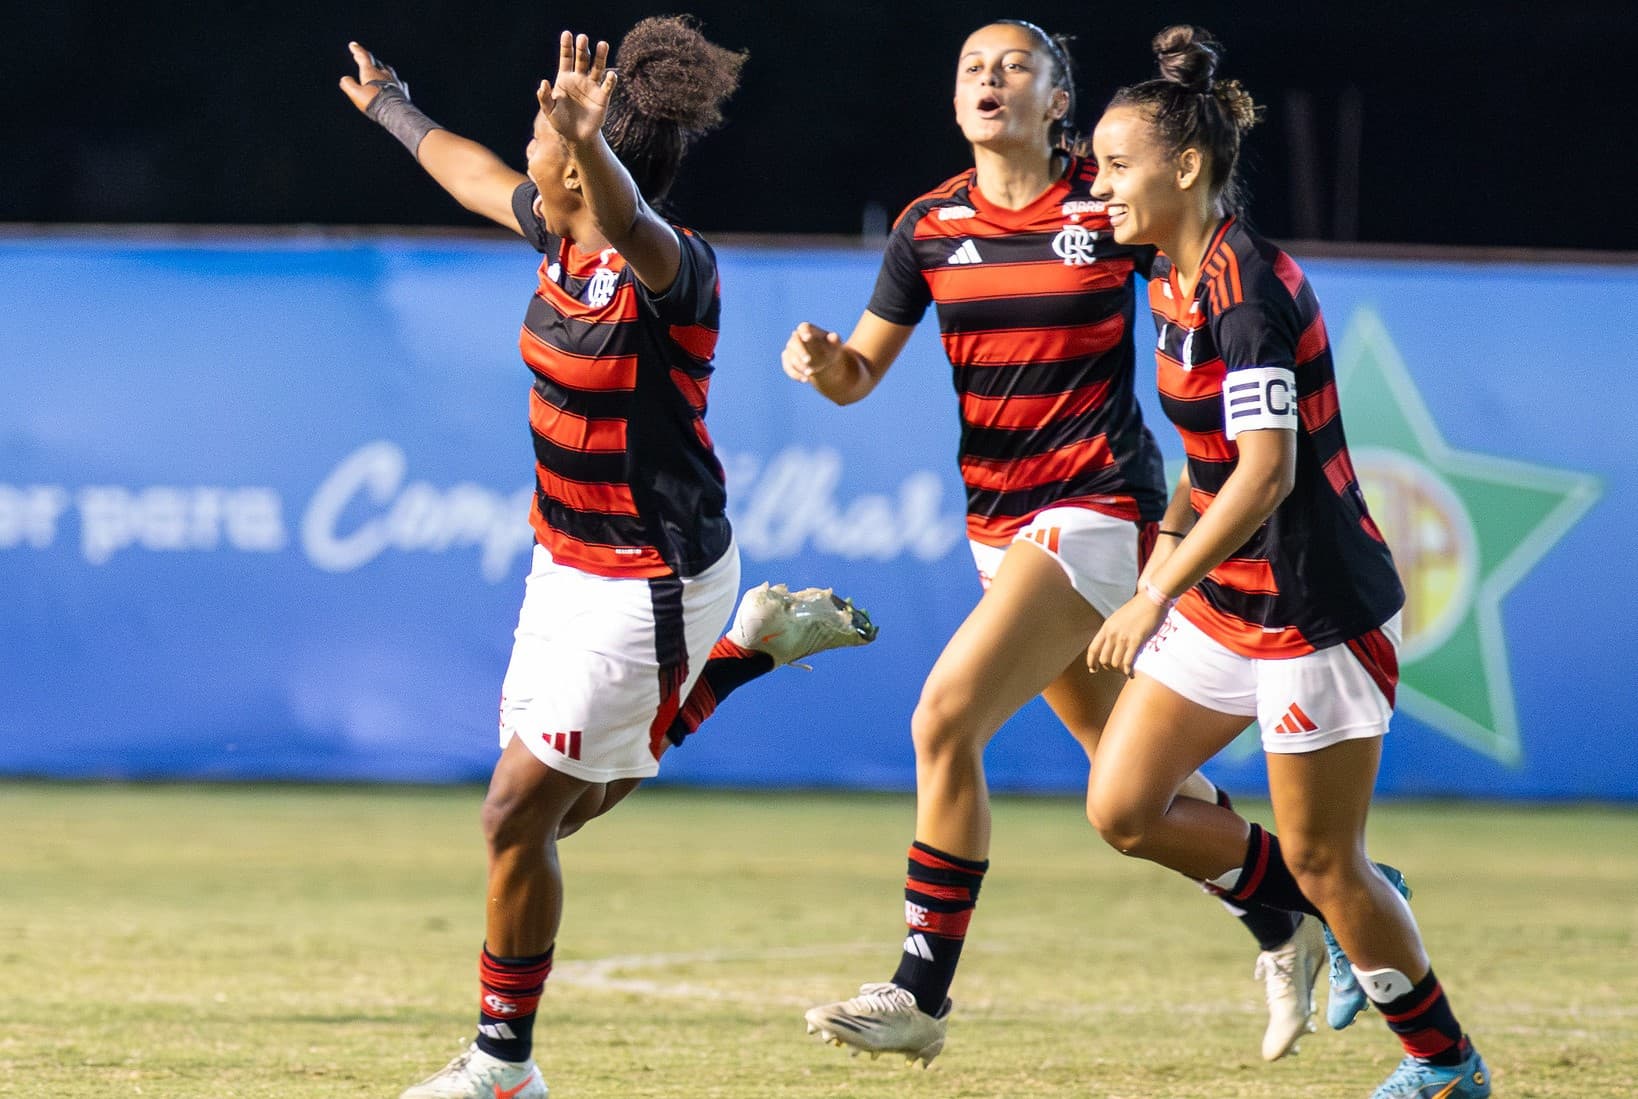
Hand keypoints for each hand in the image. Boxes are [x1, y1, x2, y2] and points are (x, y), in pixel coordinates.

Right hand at [339, 41, 407, 112]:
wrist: (396, 113)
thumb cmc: (375, 103)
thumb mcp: (356, 94)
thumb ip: (349, 85)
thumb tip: (345, 79)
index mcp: (371, 72)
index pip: (364, 57)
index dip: (358, 51)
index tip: (353, 45)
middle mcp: (384, 74)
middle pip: (376, 63)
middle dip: (368, 59)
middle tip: (362, 57)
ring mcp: (395, 82)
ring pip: (388, 70)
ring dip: (382, 67)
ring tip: (380, 67)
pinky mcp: (403, 91)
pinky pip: (399, 82)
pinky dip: (394, 81)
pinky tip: (396, 82)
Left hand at [540, 31, 616, 146]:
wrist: (576, 137)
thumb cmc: (560, 122)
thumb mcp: (549, 110)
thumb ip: (544, 97)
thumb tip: (543, 82)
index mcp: (565, 79)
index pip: (566, 58)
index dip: (566, 46)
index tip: (567, 34)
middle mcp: (580, 79)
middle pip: (582, 59)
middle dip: (582, 48)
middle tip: (582, 38)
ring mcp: (592, 87)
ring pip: (597, 68)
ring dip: (600, 56)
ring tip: (602, 44)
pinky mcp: (602, 97)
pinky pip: (607, 86)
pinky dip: (610, 80)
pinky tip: (610, 75)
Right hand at [781, 322, 847, 382]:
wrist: (825, 361)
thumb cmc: (831, 349)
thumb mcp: (836, 345)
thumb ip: (835, 340)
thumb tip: (834, 336)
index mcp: (808, 330)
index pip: (803, 327)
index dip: (804, 332)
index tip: (808, 338)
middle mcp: (796, 338)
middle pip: (794, 342)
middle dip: (800, 352)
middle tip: (808, 361)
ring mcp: (790, 350)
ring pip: (790, 357)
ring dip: (799, 366)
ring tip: (810, 373)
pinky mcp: (787, 361)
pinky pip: (788, 367)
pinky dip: (795, 374)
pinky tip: (805, 380)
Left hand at [1087, 595, 1169, 678]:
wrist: (1152, 599)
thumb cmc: (1138, 608)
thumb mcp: (1119, 618)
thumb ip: (1113, 631)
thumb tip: (1112, 645)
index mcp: (1106, 627)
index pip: (1093, 649)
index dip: (1091, 662)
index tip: (1093, 670)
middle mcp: (1112, 633)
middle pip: (1103, 659)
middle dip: (1109, 668)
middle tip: (1116, 670)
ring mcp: (1123, 637)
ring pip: (1115, 663)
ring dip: (1119, 671)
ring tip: (1125, 671)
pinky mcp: (1136, 640)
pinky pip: (1128, 662)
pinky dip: (1128, 671)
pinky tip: (1131, 673)